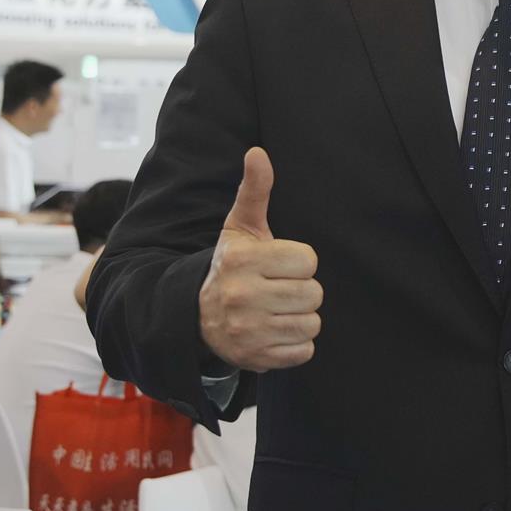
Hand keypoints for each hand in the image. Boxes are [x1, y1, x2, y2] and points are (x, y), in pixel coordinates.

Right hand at [197, 148, 322, 371]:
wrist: (197, 315)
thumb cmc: (232, 264)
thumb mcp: (239, 227)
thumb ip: (254, 191)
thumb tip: (258, 152)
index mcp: (242, 261)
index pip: (308, 261)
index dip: (300, 262)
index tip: (281, 264)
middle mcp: (241, 296)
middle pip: (313, 294)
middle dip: (302, 291)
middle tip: (279, 288)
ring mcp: (247, 331)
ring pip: (311, 323)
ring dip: (301, 318)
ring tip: (277, 309)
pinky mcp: (255, 358)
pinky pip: (304, 352)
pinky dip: (295, 345)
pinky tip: (275, 331)